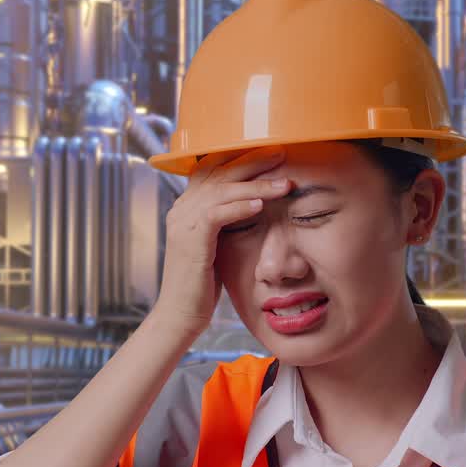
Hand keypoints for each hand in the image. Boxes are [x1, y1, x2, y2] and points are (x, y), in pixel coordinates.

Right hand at [151, 147, 290, 336]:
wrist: (180, 314)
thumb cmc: (202, 284)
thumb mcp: (216, 245)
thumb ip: (227, 222)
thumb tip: (253, 206)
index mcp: (186, 206)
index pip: (211, 168)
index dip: (238, 157)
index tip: (269, 152)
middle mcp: (181, 208)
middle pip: (218, 172)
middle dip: (252, 161)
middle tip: (282, 153)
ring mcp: (183, 222)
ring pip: (222, 190)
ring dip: (257, 184)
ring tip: (285, 183)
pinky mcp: (190, 240)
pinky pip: (217, 214)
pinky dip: (240, 207)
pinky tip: (261, 204)